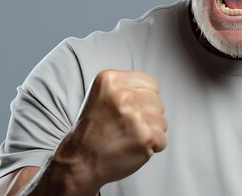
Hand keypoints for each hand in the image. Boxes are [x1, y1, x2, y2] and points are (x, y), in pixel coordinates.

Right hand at [53, 69, 167, 192]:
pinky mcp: (144, 135)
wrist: (79, 162)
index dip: (143, 99)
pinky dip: (152, 147)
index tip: (129, 110)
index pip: (150, 83)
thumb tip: (152, 90)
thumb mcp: (102, 95)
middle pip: (158, 102)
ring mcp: (133, 115)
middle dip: (147, 116)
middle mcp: (122, 95)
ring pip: (161, 121)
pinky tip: (132, 147)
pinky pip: (162, 139)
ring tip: (127, 137)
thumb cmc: (92, 133)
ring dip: (149, 132)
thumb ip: (126, 87)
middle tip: (125, 127)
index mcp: (110, 80)